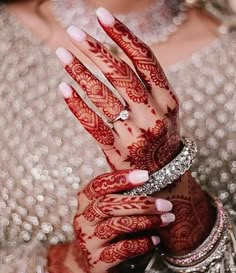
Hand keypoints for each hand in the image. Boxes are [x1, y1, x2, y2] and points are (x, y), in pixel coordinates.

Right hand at [46, 169, 173, 272]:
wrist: (85, 267)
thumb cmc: (102, 231)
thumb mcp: (104, 212)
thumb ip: (120, 196)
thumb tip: (153, 180)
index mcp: (86, 201)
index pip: (99, 184)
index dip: (120, 178)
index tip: (145, 175)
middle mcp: (84, 218)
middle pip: (109, 204)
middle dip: (140, 203)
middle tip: (165, 204)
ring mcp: (89, 240)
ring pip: (117, 226)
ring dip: (146, 221)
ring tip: (166, 219)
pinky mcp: (98, 261)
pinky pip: (122, 249)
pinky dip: (142, 243)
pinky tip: (156, 240)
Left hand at [56, 9, 179, 172]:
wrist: (164, 174)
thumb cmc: (161, 134)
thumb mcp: (166, 108)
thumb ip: (148, 84)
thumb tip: (113, 52)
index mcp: (168, 100)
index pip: (145, 59)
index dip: (122, 35)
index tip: (102, 16)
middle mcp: (153, 115)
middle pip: (121, 74)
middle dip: (95, 50)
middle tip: (74, 32)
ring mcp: (135, 134)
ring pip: (103, 96)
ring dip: (80, 73)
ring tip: (63, 55)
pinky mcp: (117, 151)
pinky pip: (93, 125)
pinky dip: (77, 105)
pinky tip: (63, 88)